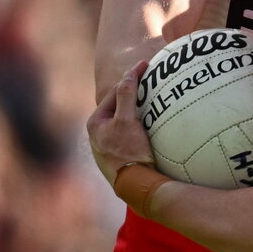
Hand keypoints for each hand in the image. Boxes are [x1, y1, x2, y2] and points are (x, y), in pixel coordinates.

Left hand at [86, 61, 155, 184]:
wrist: (137, 186)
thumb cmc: (129, 153)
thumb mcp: (126, 121)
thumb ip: (126, 95)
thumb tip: (130, 73)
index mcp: (95, 122)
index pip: (116, 91)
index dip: (132, 77)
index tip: (146, 65)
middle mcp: (100, 133)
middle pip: (121, 104)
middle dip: (136, 92)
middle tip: (154, 79)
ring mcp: (111, 145)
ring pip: (128, 118)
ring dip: (141, 108)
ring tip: (157, 98)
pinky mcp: (123, 154)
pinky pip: (134, 131)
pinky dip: (144, 122)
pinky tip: (156, 122)